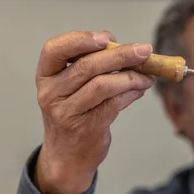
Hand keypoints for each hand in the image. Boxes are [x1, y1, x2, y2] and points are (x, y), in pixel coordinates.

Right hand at [34, 31, 154, 193]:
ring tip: (147, 76)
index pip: (54, 49)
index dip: (80, 39)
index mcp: (45, 76)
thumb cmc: (74, 114)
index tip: (107, 37)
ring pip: (103, 85)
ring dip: (131, 77)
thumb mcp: (72, 88)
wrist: (67, 156)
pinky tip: (140, 89)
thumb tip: (128, 49)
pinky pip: (114, 104)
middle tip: (144, 51)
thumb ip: (91, 67)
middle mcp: (51, 93)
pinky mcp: (86, 128)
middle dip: (120, 55)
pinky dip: (132, 93)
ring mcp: (66, 112)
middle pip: (87, 66)